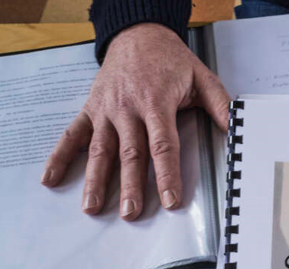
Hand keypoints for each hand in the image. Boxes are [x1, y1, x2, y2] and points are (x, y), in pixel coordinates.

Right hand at [40, 23, 230, 219]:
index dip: (167, 175)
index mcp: (156, 103)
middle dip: (130, 186)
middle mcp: (128, 109)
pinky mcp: (91, 109)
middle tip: (131, 213)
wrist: (137, 34)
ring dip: (95, 181)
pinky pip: (73, 135)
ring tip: (92, 207)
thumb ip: (220, 105)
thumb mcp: (202, 78)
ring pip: (100, 150)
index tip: (170, 200)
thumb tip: (238, 130)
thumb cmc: (170, 60)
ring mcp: (106, 110)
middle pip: (130, 154)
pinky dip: (60, 156)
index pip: (163, 146)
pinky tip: (51, 179)